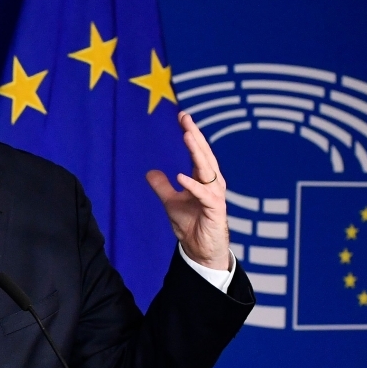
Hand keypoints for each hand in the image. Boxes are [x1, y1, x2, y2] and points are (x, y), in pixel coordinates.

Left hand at [146, 111, 229, 269]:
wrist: (200, 250)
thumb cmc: (191, 225)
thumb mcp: (171, 202)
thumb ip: (162, 187)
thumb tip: (150, 171)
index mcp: (203, 179)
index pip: (197, 152)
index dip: (191, 134)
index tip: (183, 117)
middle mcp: (212, 184)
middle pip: (204, 155)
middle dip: (195, 136)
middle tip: (186, 119)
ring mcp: (215, 196)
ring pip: (207, 170)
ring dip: (197, 153)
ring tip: (187, 136)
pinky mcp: (215, 210)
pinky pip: (204, 195)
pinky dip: (193, 185)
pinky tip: (181, 176)